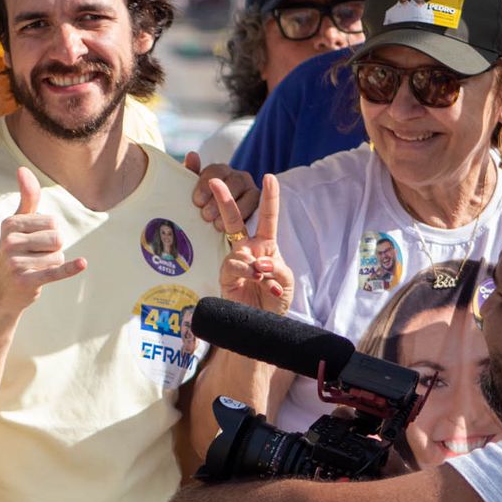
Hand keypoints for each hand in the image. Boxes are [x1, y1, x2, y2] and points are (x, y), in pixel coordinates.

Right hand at [0, 167, 85, 311]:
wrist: (4, 291)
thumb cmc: (16, 251)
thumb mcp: (18, 224)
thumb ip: (27, 198)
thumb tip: (22, 168)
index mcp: (9, 224)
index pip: (52, 221)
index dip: (50, 232)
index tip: (33, 242)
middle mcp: (9, 241)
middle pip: (56, 238)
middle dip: (53, 249)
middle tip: (35, 258)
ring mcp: (15, 262)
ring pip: (58, 256)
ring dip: (53, 264)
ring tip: (35, 268)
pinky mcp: (25, 281)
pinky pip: (54, 271)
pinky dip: (69, 269)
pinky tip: (82, 264)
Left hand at [186, 153, 259, 231]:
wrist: (211, 227)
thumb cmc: (200, 208)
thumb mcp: (191, 193)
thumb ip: (190, 174)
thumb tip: (192, 154)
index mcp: (219, 171)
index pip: (215, 171)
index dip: (205, 185)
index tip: (197, 202)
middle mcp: (237, 177)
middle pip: (234, 181)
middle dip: (220, 199)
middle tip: (206, 216)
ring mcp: (251, 189)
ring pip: (248, 194)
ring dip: (234, 209)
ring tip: (218, 225)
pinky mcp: (259, 204)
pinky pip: (257, 207)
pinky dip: (244, 216)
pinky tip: (233, 228)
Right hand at [214, 172, 292, 314]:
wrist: (262, 324)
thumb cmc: (275, 299)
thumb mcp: (286, 280)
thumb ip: (276, 267)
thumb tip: (258, 263)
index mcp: (266, 245)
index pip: (267, 217)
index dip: (269, 197)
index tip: (269, 178)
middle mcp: (248, 249)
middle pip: (234, 219)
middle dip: (224, 199)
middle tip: (215, 180)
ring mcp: (235, 262)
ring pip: (238, 250)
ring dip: (254, 265)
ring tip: (264, 279)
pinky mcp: (226, 276)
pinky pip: (233, 266)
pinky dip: (247, 272)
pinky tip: (257, 281)